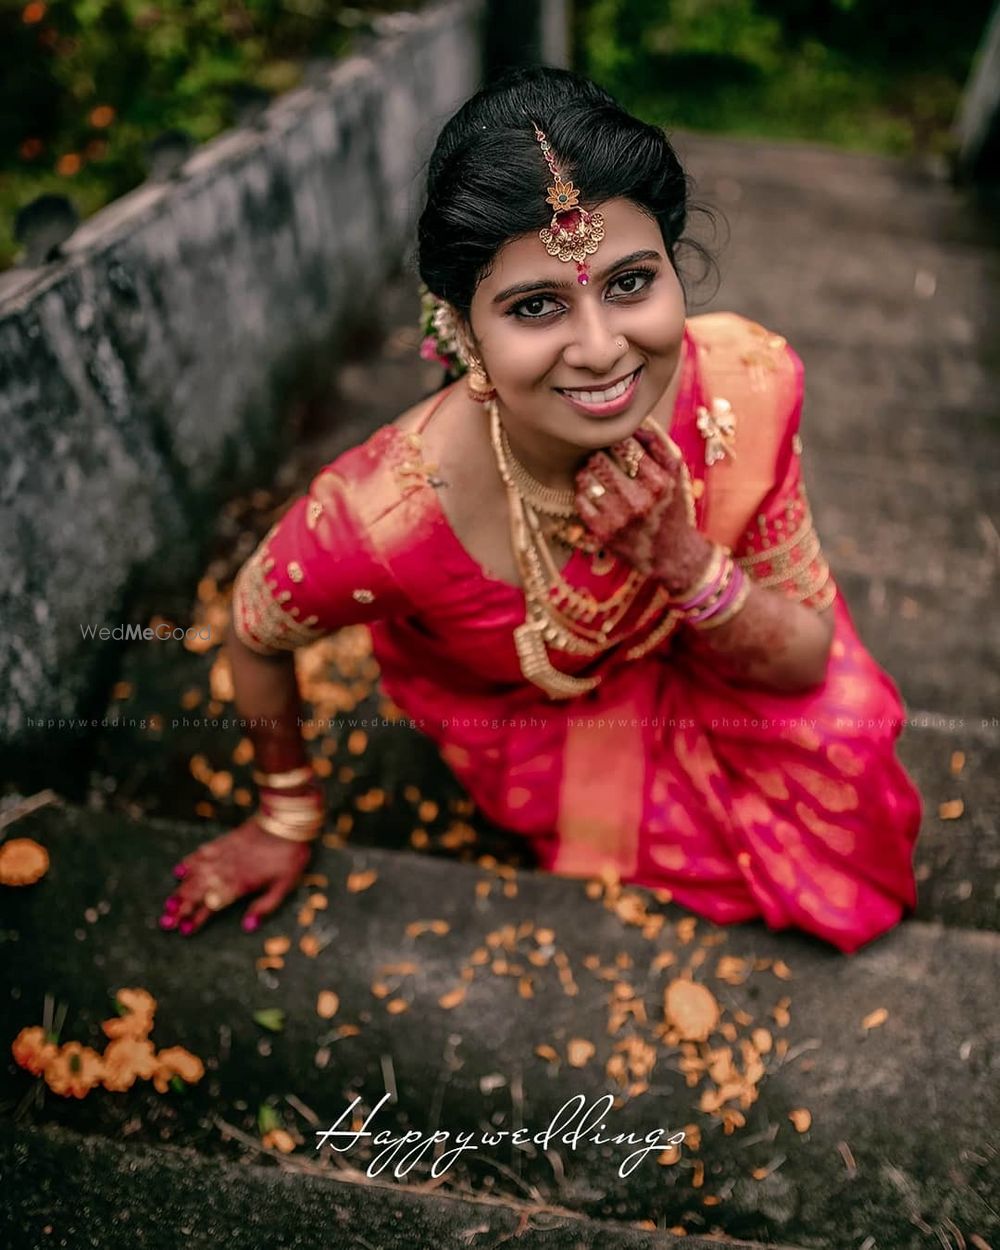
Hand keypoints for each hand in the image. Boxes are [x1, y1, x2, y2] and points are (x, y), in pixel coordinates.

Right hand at [161, 816, 313, 936]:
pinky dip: (188, 862)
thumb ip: (265, 906)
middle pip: (197, 892)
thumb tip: (247, 927)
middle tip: (166, 923)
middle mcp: (226, 871)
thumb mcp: (284, 886)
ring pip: (194, 875)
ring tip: (168, 905)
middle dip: (180, 908)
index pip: (213, 905)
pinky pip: (200, 853)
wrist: (286, 822)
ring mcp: (222, 855)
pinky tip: (178, 870)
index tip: (184, 931)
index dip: (198, 918)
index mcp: (240, 884)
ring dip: (180, 890)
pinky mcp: (223, 842)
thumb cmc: (289, 856)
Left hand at [574, 427, 714, 594]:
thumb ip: (659, 446)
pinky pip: (580, 500)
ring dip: (588, 472)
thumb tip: (636, 424)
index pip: (624, 445)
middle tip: (602, 460)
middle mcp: (638, 501)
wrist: (672, 554)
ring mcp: (618, 518)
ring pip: (585, 478)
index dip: (617, 442)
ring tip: (596, 475)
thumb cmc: (672, 509)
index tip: (617, 447)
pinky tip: (594, 494)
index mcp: (659, 483)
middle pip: (599, 459)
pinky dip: (584, 493)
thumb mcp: (676, 475)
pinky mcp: (603, 533)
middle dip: (599, 456)